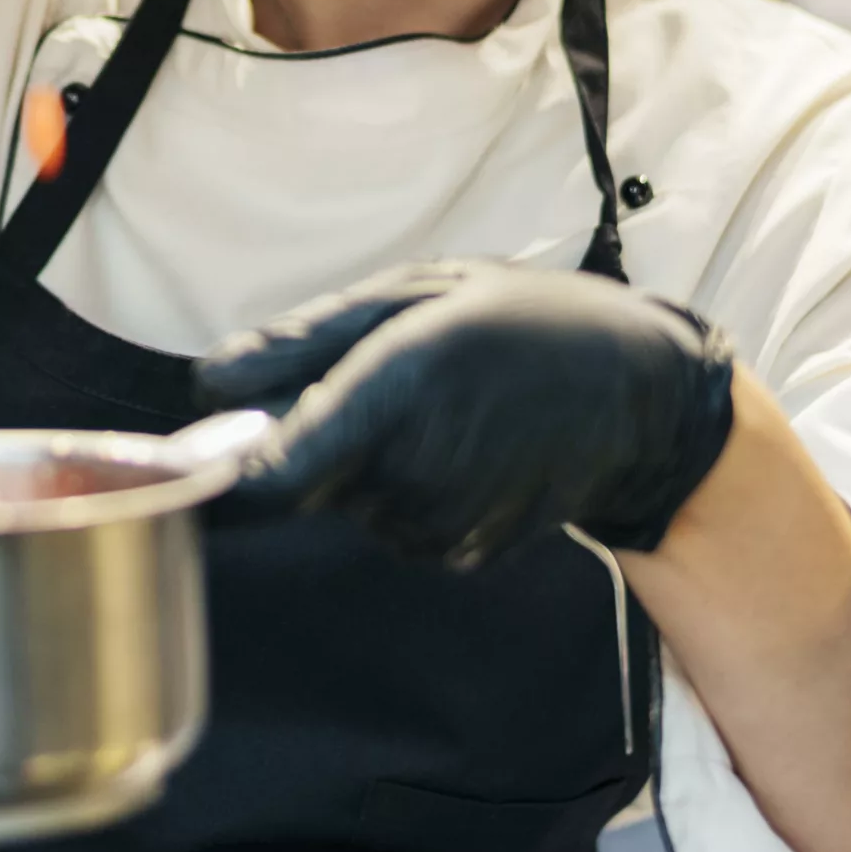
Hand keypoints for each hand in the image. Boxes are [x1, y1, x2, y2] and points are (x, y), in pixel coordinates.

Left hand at [196, 259, 734, 567]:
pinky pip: (395, 530)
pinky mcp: (463, 557)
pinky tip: (466, 452)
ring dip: (370, 466)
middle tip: (389, 382)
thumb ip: (305, 339)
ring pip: (350, 505)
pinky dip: (410, 496)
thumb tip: (209, 380)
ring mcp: (442, 523)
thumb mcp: (417, 293)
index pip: (282, 465)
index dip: (232, 472)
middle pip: (308, 478)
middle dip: (322, 438)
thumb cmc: (522, 321)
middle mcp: (416, 467)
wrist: (642, 398)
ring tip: (443, 411)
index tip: (211, 463)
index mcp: (397, 386)